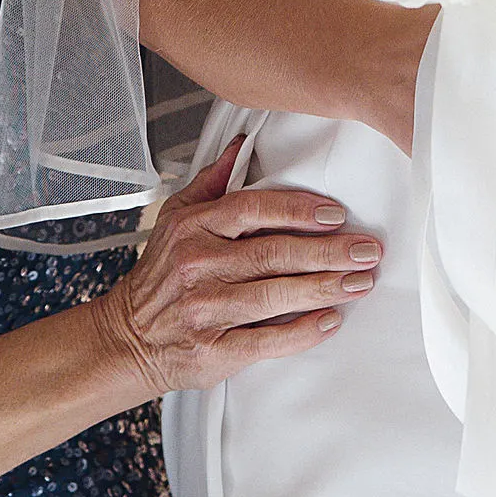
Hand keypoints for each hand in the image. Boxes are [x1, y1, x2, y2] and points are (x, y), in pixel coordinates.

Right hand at [102, 142, 381, 395]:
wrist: (129, 339)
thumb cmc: (161, 277)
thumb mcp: (174, 219)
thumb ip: (211, 183)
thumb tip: (240, 146)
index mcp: (193, 229)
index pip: (252, 209)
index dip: (298, 210)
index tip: (336, 214)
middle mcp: (199, 266)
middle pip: (274, 253)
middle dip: (328, 251)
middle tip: (366, 250)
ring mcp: (206, 310)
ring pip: (275, 296)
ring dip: (325, 288)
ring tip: (360, 282)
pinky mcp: (214, 350)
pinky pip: (267, 340)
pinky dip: (302, 331)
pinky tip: (330, 320)